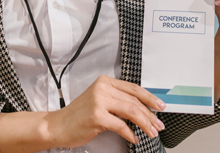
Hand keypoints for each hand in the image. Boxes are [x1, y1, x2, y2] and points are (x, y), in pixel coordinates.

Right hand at [46, 75, 165, 147]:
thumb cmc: (80, 115)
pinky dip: (130, 134)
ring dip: (145, 123)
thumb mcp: (99, 100)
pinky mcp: (97, 115)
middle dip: (150, 113)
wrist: (59, 125)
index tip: (160, 105)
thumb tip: (141, 108)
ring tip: (152, 132)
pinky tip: (134, 138)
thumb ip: (117, 100)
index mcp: (104, 81)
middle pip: (134, 100)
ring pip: (131, 111)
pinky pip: (121, 125)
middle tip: (159, 124)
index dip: (149, 97)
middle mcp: (102, 88)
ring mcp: (99, 101)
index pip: (133, 88)